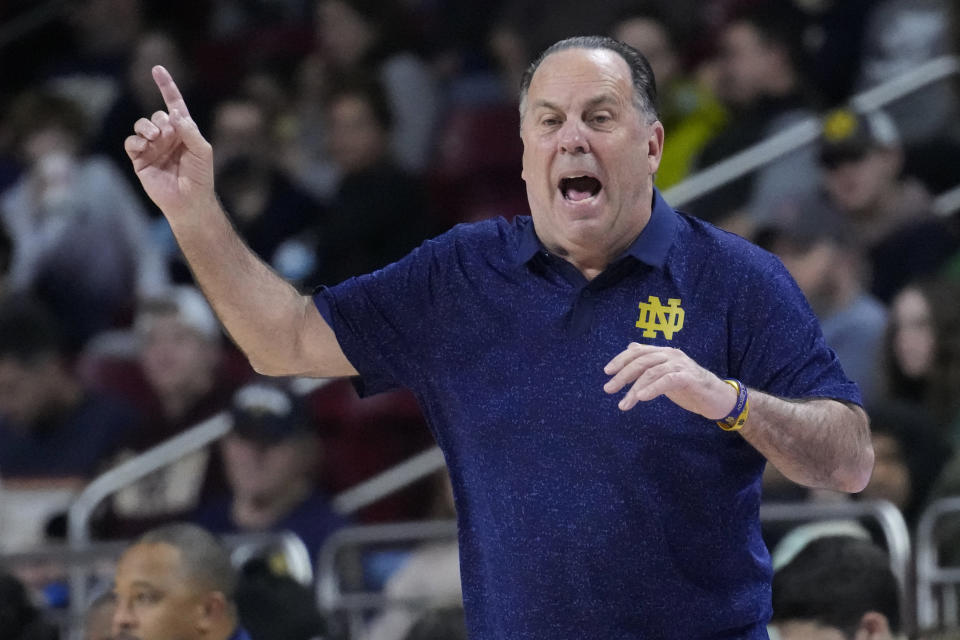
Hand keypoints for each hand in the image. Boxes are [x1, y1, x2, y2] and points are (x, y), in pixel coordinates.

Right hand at [124, 65, 214, 218]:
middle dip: (161, 121)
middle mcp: (167, 137)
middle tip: (167, 135)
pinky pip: (131, 142)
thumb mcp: (202, 151)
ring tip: (155, 138)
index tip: (157, 69)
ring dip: (146, 127)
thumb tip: (174, 113)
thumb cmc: (200, 177)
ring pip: (141, 125)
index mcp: (183, 132)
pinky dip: (136, 141)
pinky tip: (144, 146)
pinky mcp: (140, 159)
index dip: (166, 86)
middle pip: (157, 116)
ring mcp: (152, 147)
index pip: (174, 104)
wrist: (189, 201)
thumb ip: (190, 131)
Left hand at [603, 343, 736, 418]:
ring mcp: (681, 365)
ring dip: (635, 388)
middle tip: (609, 389)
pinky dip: (652, 388)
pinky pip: (667, 380)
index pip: (638, 351)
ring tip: (624, 403)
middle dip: (622, 375)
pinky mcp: (690, 378)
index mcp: (664, 353)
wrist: (718, 399)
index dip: (621, 360)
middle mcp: (672, 355)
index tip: (607, 372)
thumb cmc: (690, 386)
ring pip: (652, 372)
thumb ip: (650, 362)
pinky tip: (641, 398)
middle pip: (641, 361)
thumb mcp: (665, 374)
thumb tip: (631, 347)